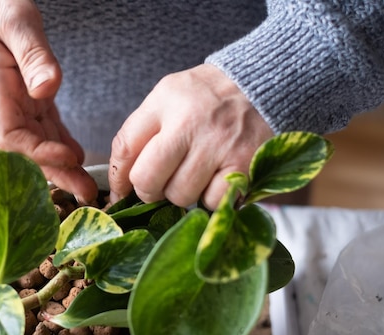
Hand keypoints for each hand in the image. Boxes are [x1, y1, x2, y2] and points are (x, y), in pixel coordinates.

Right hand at [0, 0, 97, 202]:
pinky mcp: (31, 101)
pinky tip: (79, 160)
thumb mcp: (14, 19)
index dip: (37, 152)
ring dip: (62, 167)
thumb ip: (31, 53)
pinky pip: (47, 130)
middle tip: (84, 192)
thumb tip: (48, 88)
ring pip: (40, 144)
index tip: (67, 156)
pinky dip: (63, 146)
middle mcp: (4, 104)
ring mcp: (18, 105)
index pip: (11, 136)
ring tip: (87, 187)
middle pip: (28, 150)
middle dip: (55, 172)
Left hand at [108, 64, 272, 209]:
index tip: (121, 191)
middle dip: (149, 190)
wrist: (264, 83)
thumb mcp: (169, 96)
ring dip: (182, 193)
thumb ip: (142, 131)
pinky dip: (211, 198)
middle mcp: (190, 122)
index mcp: (165, 100)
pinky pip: (211, 202)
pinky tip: (216, 179)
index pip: (125, 148)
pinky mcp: (242, 165)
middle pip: (147, 179)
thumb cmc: (208, 97)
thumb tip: (121, 184)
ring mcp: (218, 145)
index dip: (118, 178)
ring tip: (194, 174)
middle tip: (160, 185)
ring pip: (179, 196)